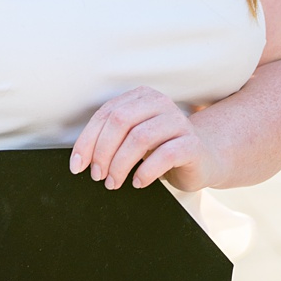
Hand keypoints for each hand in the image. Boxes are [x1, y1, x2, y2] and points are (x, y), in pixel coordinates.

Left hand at [71, 86, 209, 190]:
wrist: (202, 159)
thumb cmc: (161, 149)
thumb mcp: (132, 138)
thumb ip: (110, 137)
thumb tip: (80, 158)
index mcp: (142, 97)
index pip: (106, 113)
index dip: (87, 140)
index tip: (78, 165)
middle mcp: (161, 104)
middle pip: (120, 121)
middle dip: (102, 152)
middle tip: (98, 175)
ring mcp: (179, 122)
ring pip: (140, 138)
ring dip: (120, 165)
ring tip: (114, 182)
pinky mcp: (192, 144)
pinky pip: (164, 156)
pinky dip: (145, 172)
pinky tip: (138, 182)